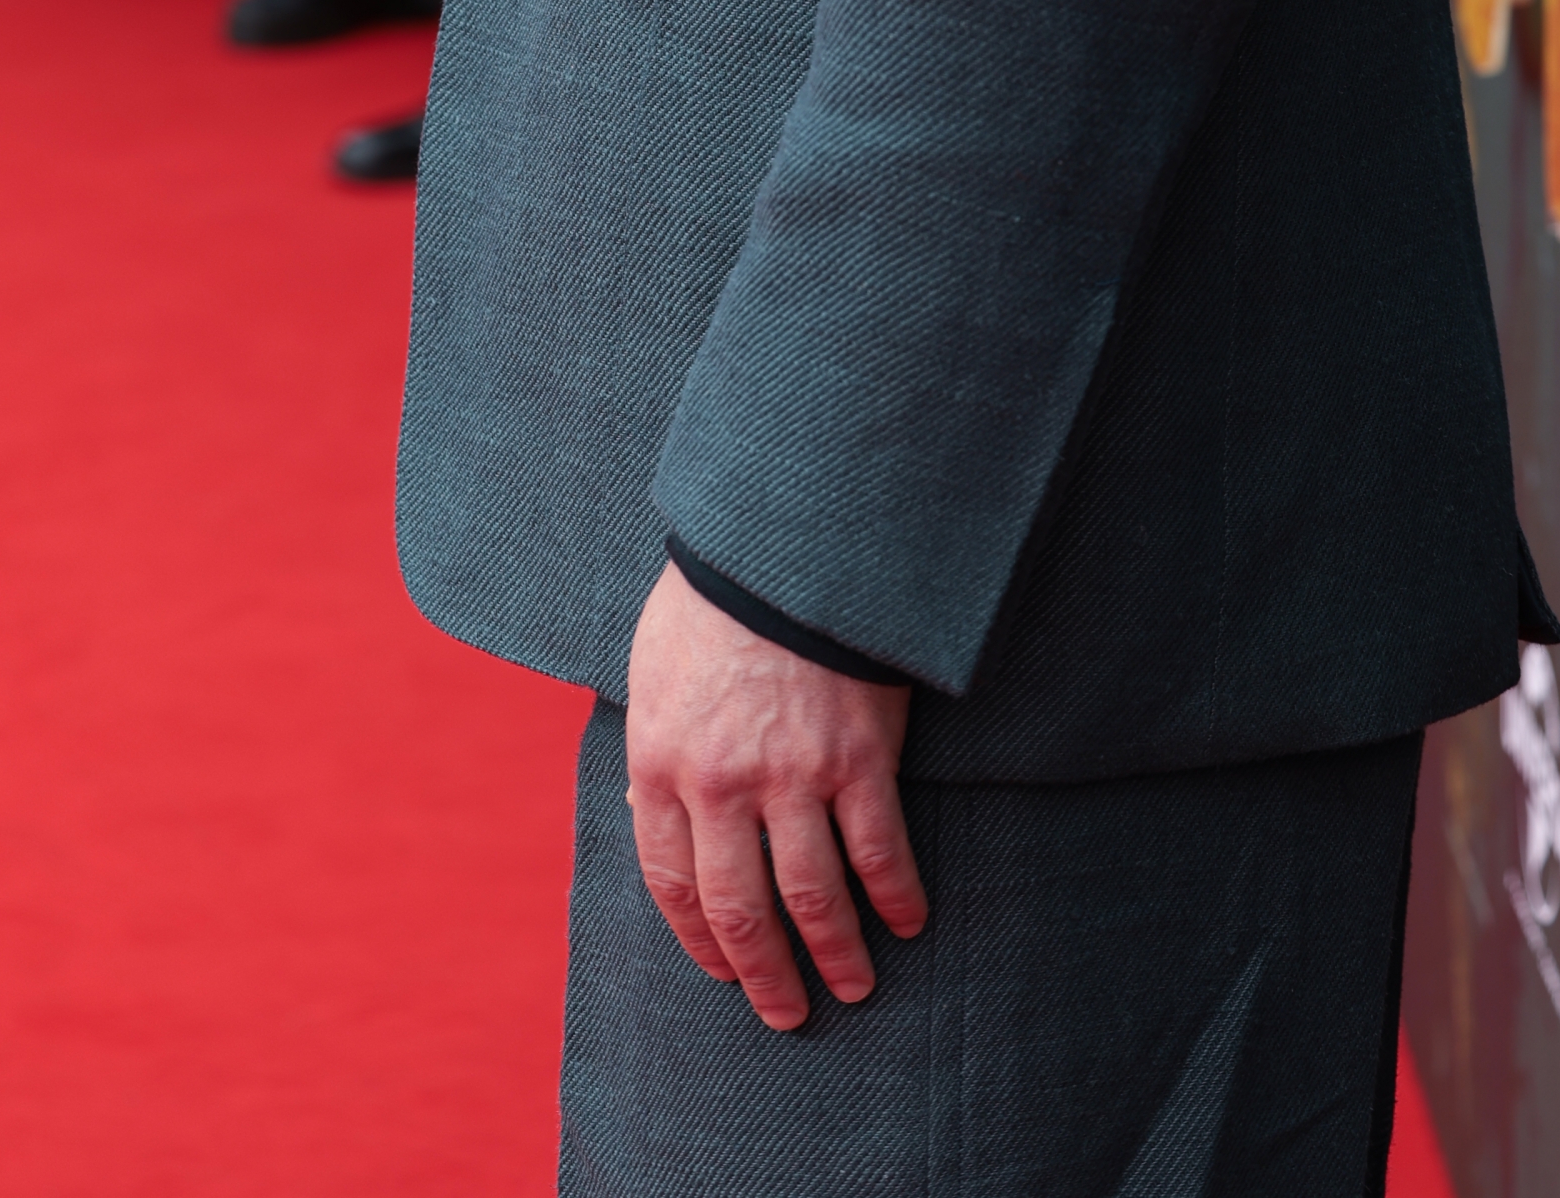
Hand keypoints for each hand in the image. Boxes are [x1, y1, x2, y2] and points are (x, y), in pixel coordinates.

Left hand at [623, 561, 924, 1033]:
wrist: (779, 545)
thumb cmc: (710, 604)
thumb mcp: (654, 675)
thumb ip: (656, 750)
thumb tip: (651, 813)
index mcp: (662, 765)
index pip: (675, 886)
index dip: (701, 941)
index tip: (722, 973)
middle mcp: (722, 785)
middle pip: (742, 910)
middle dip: (766, 975)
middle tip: (786, 1013)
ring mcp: (793, 776)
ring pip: (813, 896)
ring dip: (836, 954)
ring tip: (853, 988)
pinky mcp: (858, 758)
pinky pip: (879, 848)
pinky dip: (895, 894)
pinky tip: (908, 920)